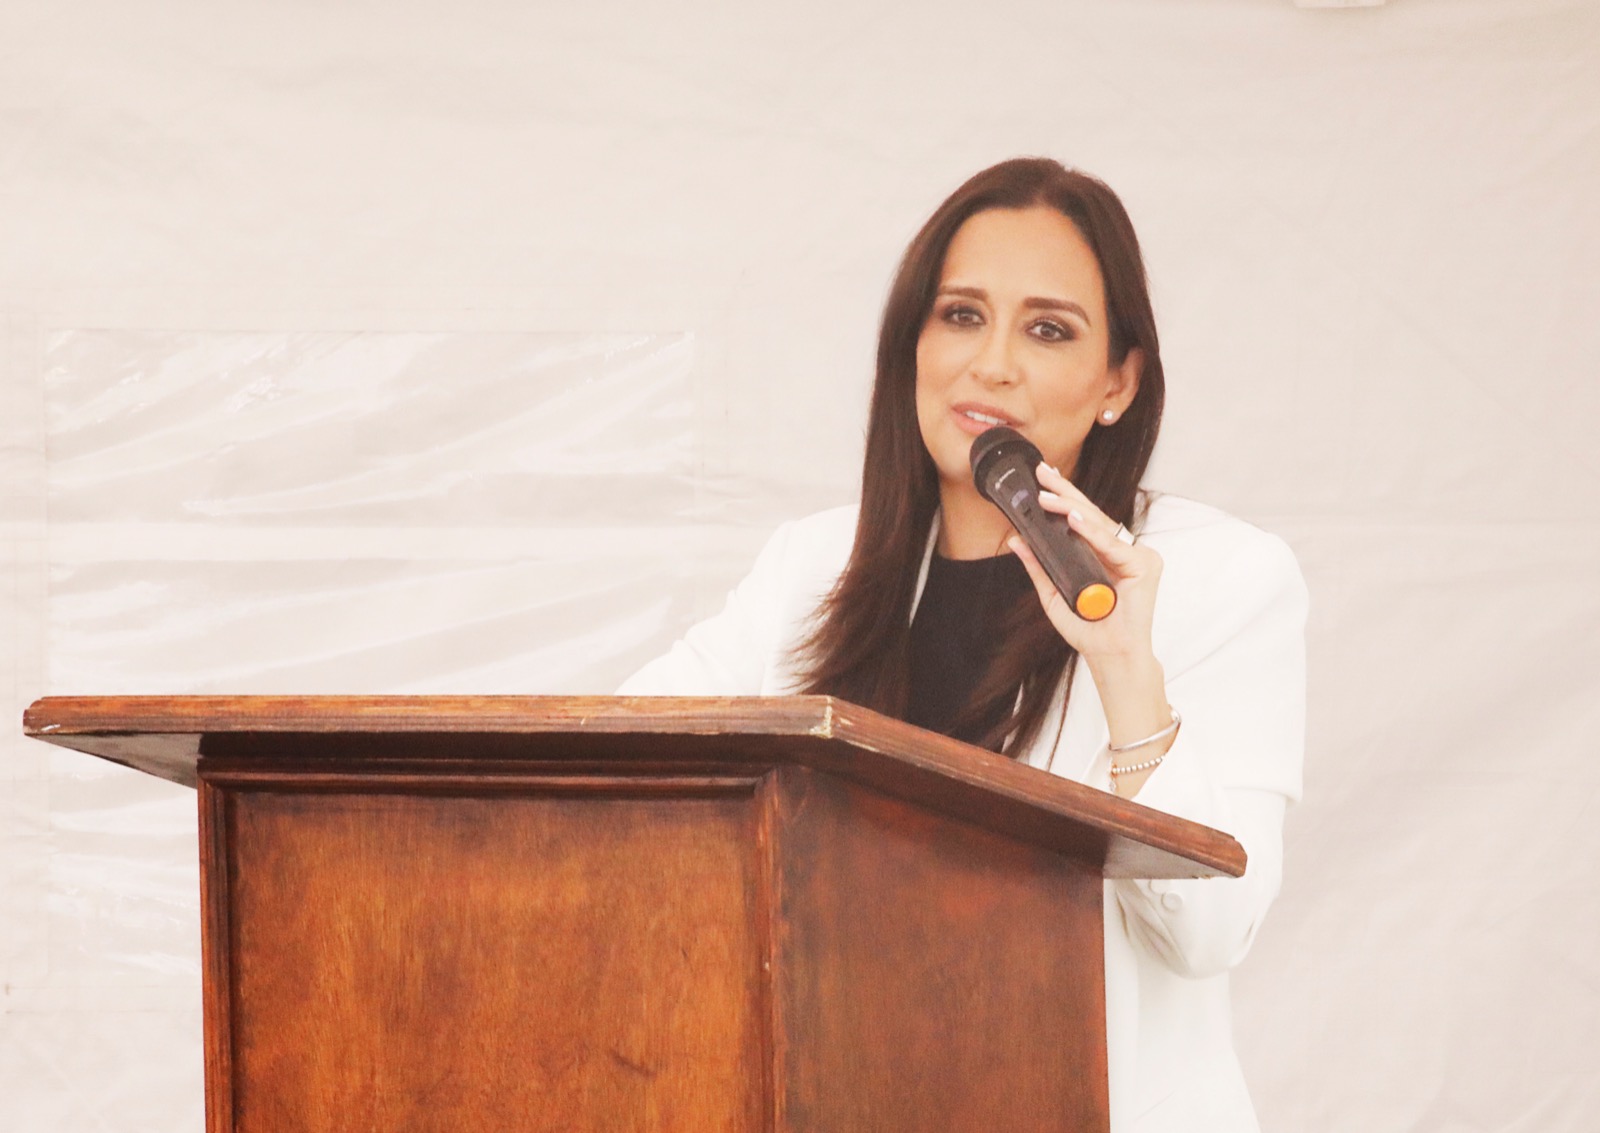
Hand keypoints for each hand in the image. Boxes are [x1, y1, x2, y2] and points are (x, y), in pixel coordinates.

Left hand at [1005, 462, 1162, 667]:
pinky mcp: (1146, 566)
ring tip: (1046, 497)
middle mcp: (1122, 552)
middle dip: (1065, 492)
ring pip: (1100, 525)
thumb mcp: (1054, 594)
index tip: (1044, 480)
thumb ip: (1038, 566)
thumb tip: (1015, 539)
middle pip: (1091, 515)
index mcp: (1104, 556)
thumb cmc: (1089, 630)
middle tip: (1043, 473)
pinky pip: (1113, 545)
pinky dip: (1092, 532)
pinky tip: (1074, 519)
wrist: (1110, 656)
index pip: (1083, 520)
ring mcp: (1138, 557)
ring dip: (1071, 508)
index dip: (1065, 498)